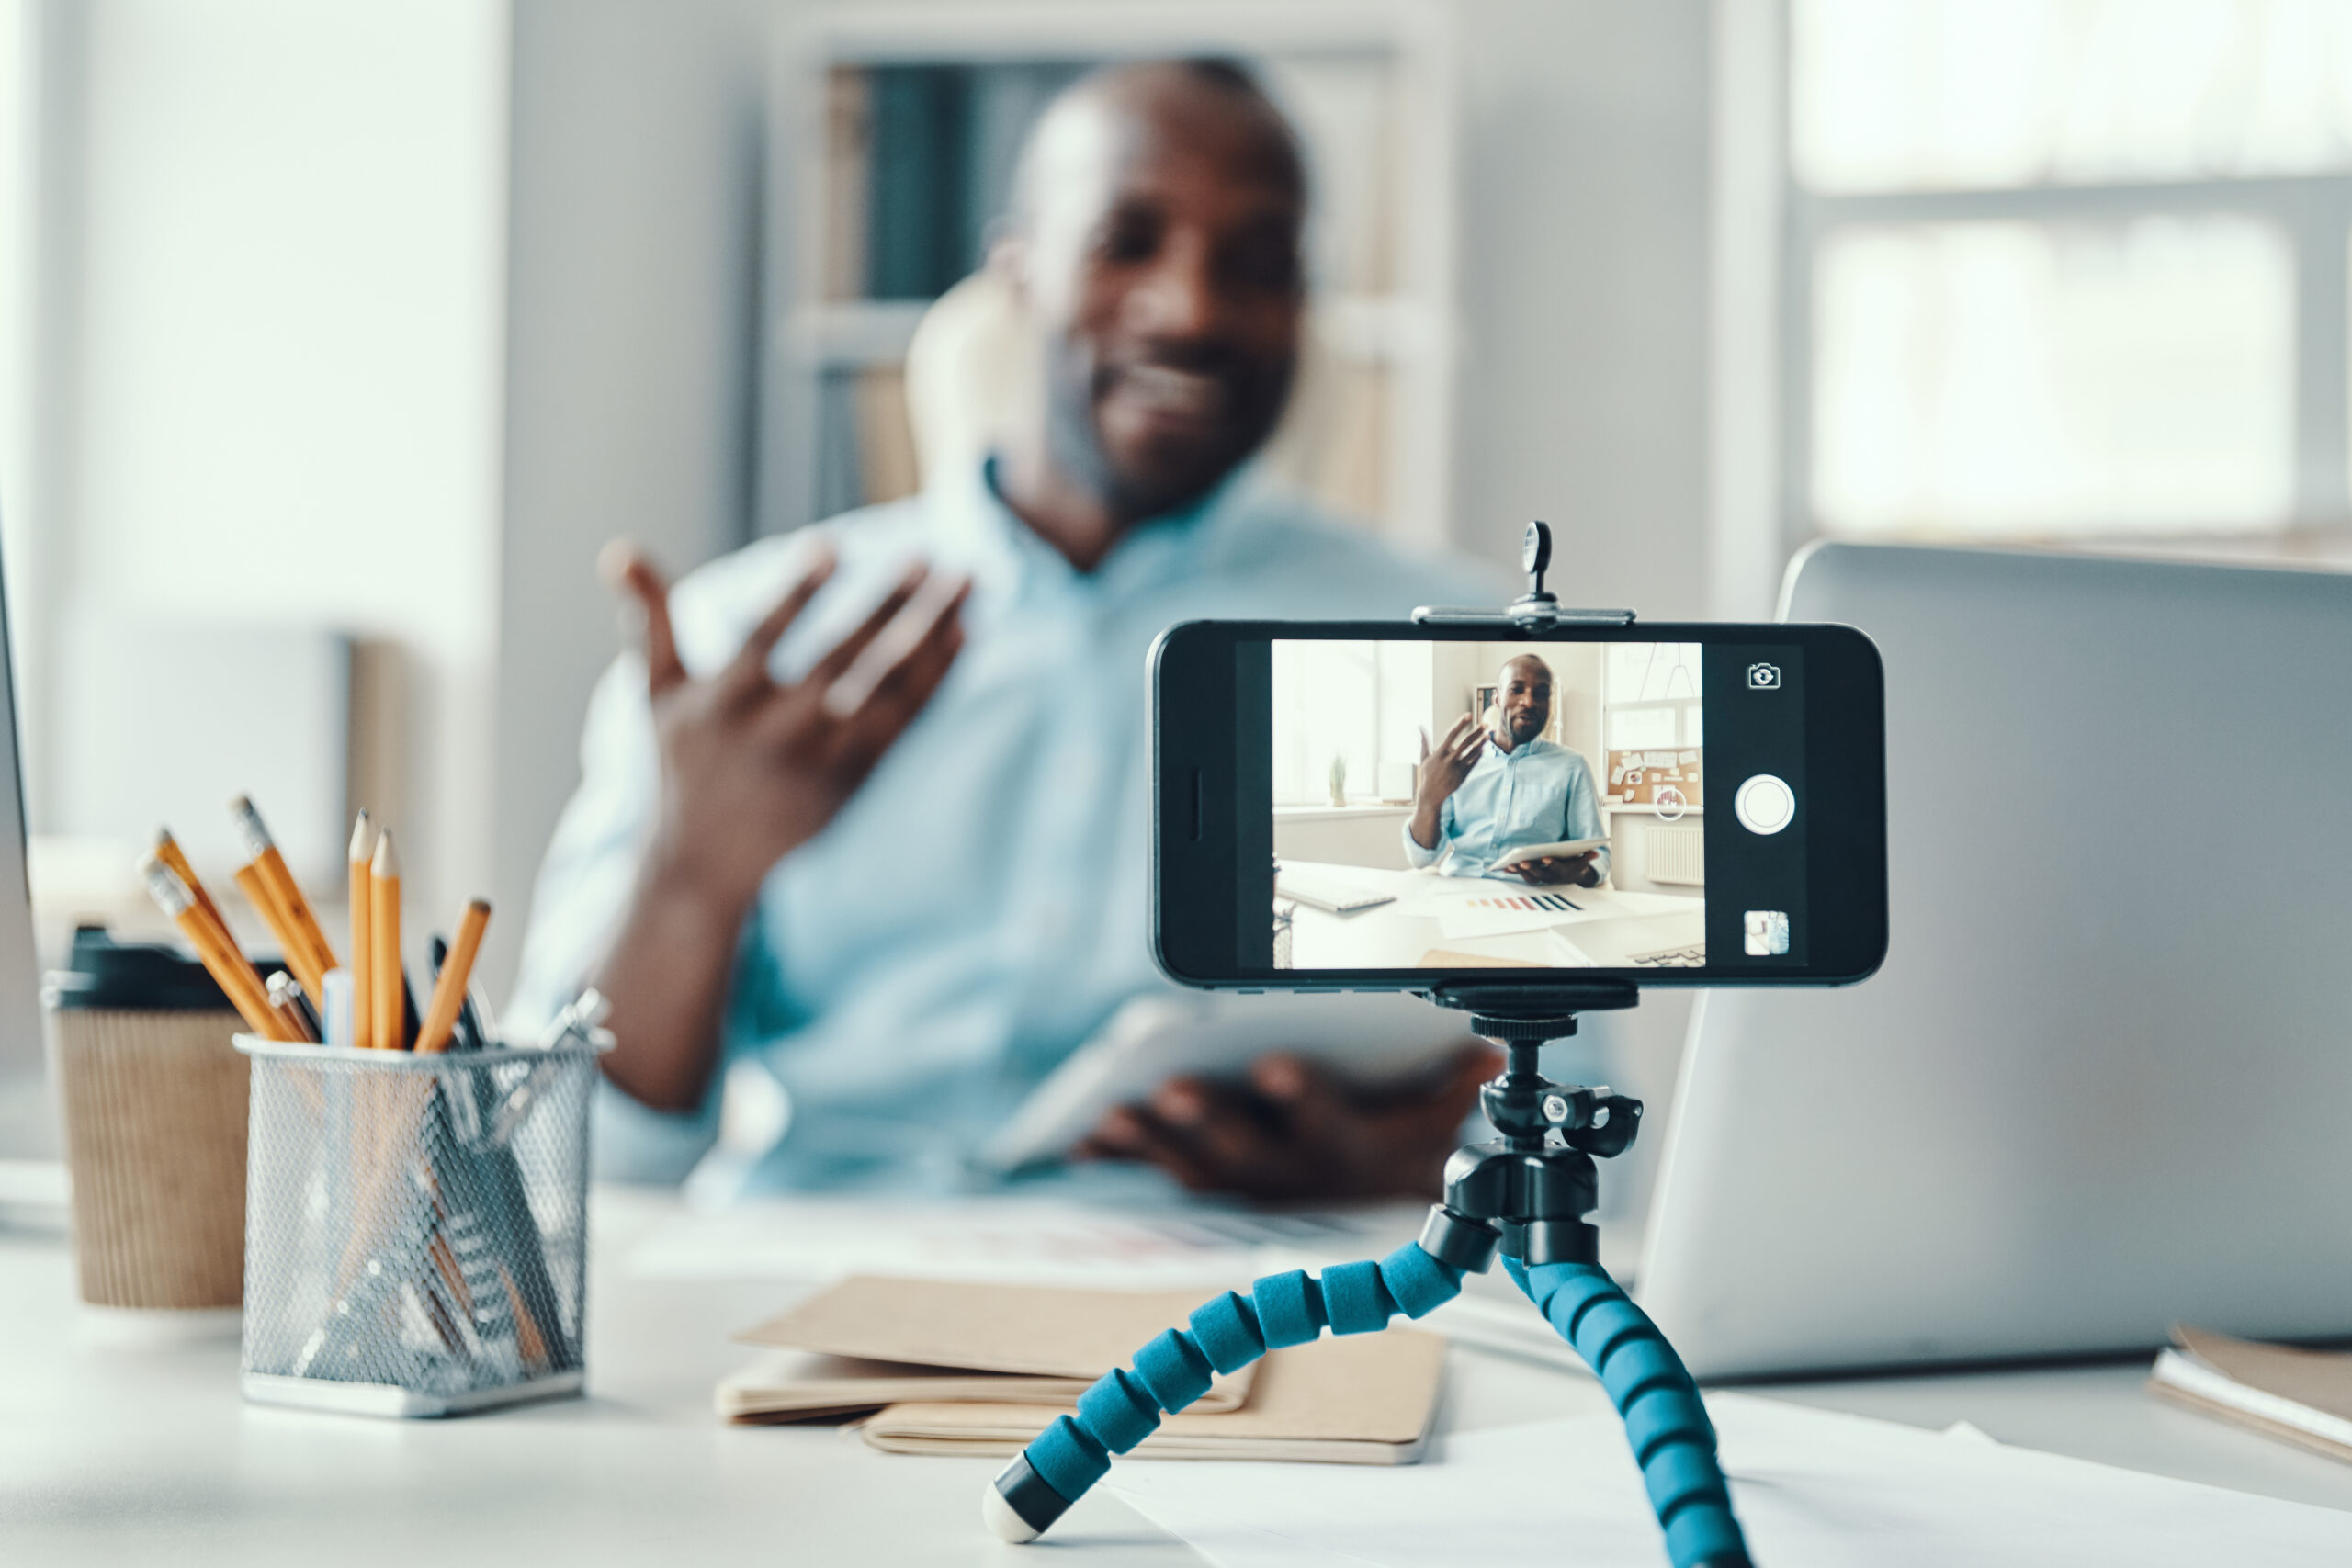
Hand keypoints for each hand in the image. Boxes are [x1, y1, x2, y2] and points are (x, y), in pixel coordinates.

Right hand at [605, 540, 968, 914]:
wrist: (704, 870)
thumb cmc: (682, 769)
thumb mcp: (657, 698)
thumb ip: (650, 622)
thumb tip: (619, 548)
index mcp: (724, 705)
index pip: (765, 636)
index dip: (797, 592)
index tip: (831, 545)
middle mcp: (775, 735)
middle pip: (842, 660)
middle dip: (889, 606)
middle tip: (927, 557)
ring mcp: (821, 764)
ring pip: (886, 691)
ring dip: (930, 635)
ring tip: (966, 581)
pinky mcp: (855, 786)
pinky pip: (906, 725)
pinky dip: (938, 680)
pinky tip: (966, 635)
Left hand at [1076, 1044, 1501, 1201]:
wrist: (1384, 1204)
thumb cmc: (1401, 1137)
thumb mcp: (1437, 1112)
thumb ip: (1456, 1081)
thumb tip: (1488, 1054)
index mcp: (1345, 1141)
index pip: (1326, 1114)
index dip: (1300, 1094)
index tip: (1273, 1067)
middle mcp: (1293, 1170)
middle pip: (1247, 1148)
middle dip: (1209, 1121)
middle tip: (1172, 1090)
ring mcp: (1248, 1183)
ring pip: (1196, 1165)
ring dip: (1153, 1143)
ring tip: (1114, 1114)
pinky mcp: (1213, 1185)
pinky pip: (1162, 1176)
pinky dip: (1122, 1162)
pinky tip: (1083, 1141)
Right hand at [1409, 717, 1489, 850]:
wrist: (1431, 796)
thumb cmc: (1427, 775)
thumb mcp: (1424, 758)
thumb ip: (1424, 741)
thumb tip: (1419, 726)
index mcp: (1439, 753)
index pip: (1451, 735)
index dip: (1460, 724)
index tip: (1469, 715)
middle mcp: (1449, 760)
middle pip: (1466, 742)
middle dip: (1477, 732)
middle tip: (1486, 724)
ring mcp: (1457, 768)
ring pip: (1472, 752)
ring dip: (1481, 743)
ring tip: (1488, 734)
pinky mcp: (1463, 775)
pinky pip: (1474, 762)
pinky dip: (1479, 754)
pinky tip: (1483, 748)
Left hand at [1513, 850, 1598, 887]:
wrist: (1572, 877)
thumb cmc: (1575, 865)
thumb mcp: (1583, 861)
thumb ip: (1588, 856)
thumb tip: (1596, 853)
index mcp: (1564, 872)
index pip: (1558, 869)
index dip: (1552, 864)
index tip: (1545, 858)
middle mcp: (1553, 878)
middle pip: (1541, 874)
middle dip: (1532, 868)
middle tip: (1522, 862)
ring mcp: (1543, 880)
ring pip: (1531, 878)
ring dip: (1521, 872)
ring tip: (1511, 865)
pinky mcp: (1535, 878)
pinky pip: (1523, 877)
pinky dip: (1515, 873)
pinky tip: (1506, 867)